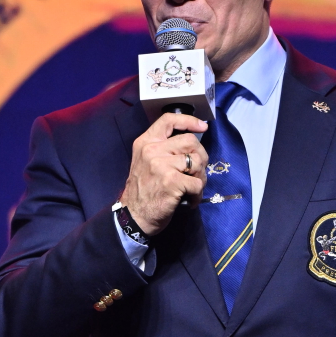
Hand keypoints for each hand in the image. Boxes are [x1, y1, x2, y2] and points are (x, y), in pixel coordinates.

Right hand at [121, 112, 208, 235]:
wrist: (133, 216)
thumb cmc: (142, 191)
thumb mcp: (145, 162)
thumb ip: (162, 150)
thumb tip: (191, 146)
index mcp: (145, 143)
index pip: (168, 120)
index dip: (189, 121)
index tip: (202, 127)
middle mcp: (152, 150)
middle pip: (190, 141)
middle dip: (201, 156)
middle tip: (197, 172)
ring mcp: (161, 165)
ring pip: (197, 162)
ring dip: (201, 177)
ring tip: (193, 188)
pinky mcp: (171, 182)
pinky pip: (197, 183)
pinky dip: (198, 194)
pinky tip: (190, 200)